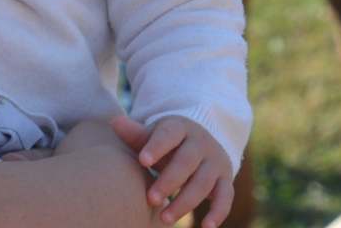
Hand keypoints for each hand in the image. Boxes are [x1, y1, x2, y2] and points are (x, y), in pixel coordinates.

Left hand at [111, 115, 233, 225]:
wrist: (203, 142)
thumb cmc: (169, 142)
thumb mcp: (155, 135)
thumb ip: (136, 134)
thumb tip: (114, 122)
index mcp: (180, 128)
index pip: (169, 134)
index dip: (157, 147)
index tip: (142, 161)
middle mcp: (201, 143)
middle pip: (186, 161)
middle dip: (168, 181)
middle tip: (150, 199)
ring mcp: (215, 162)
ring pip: (203, 182)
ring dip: (185, 202)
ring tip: (164, 219)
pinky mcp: (225, 180)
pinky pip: (226, 196)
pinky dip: (218, 212)